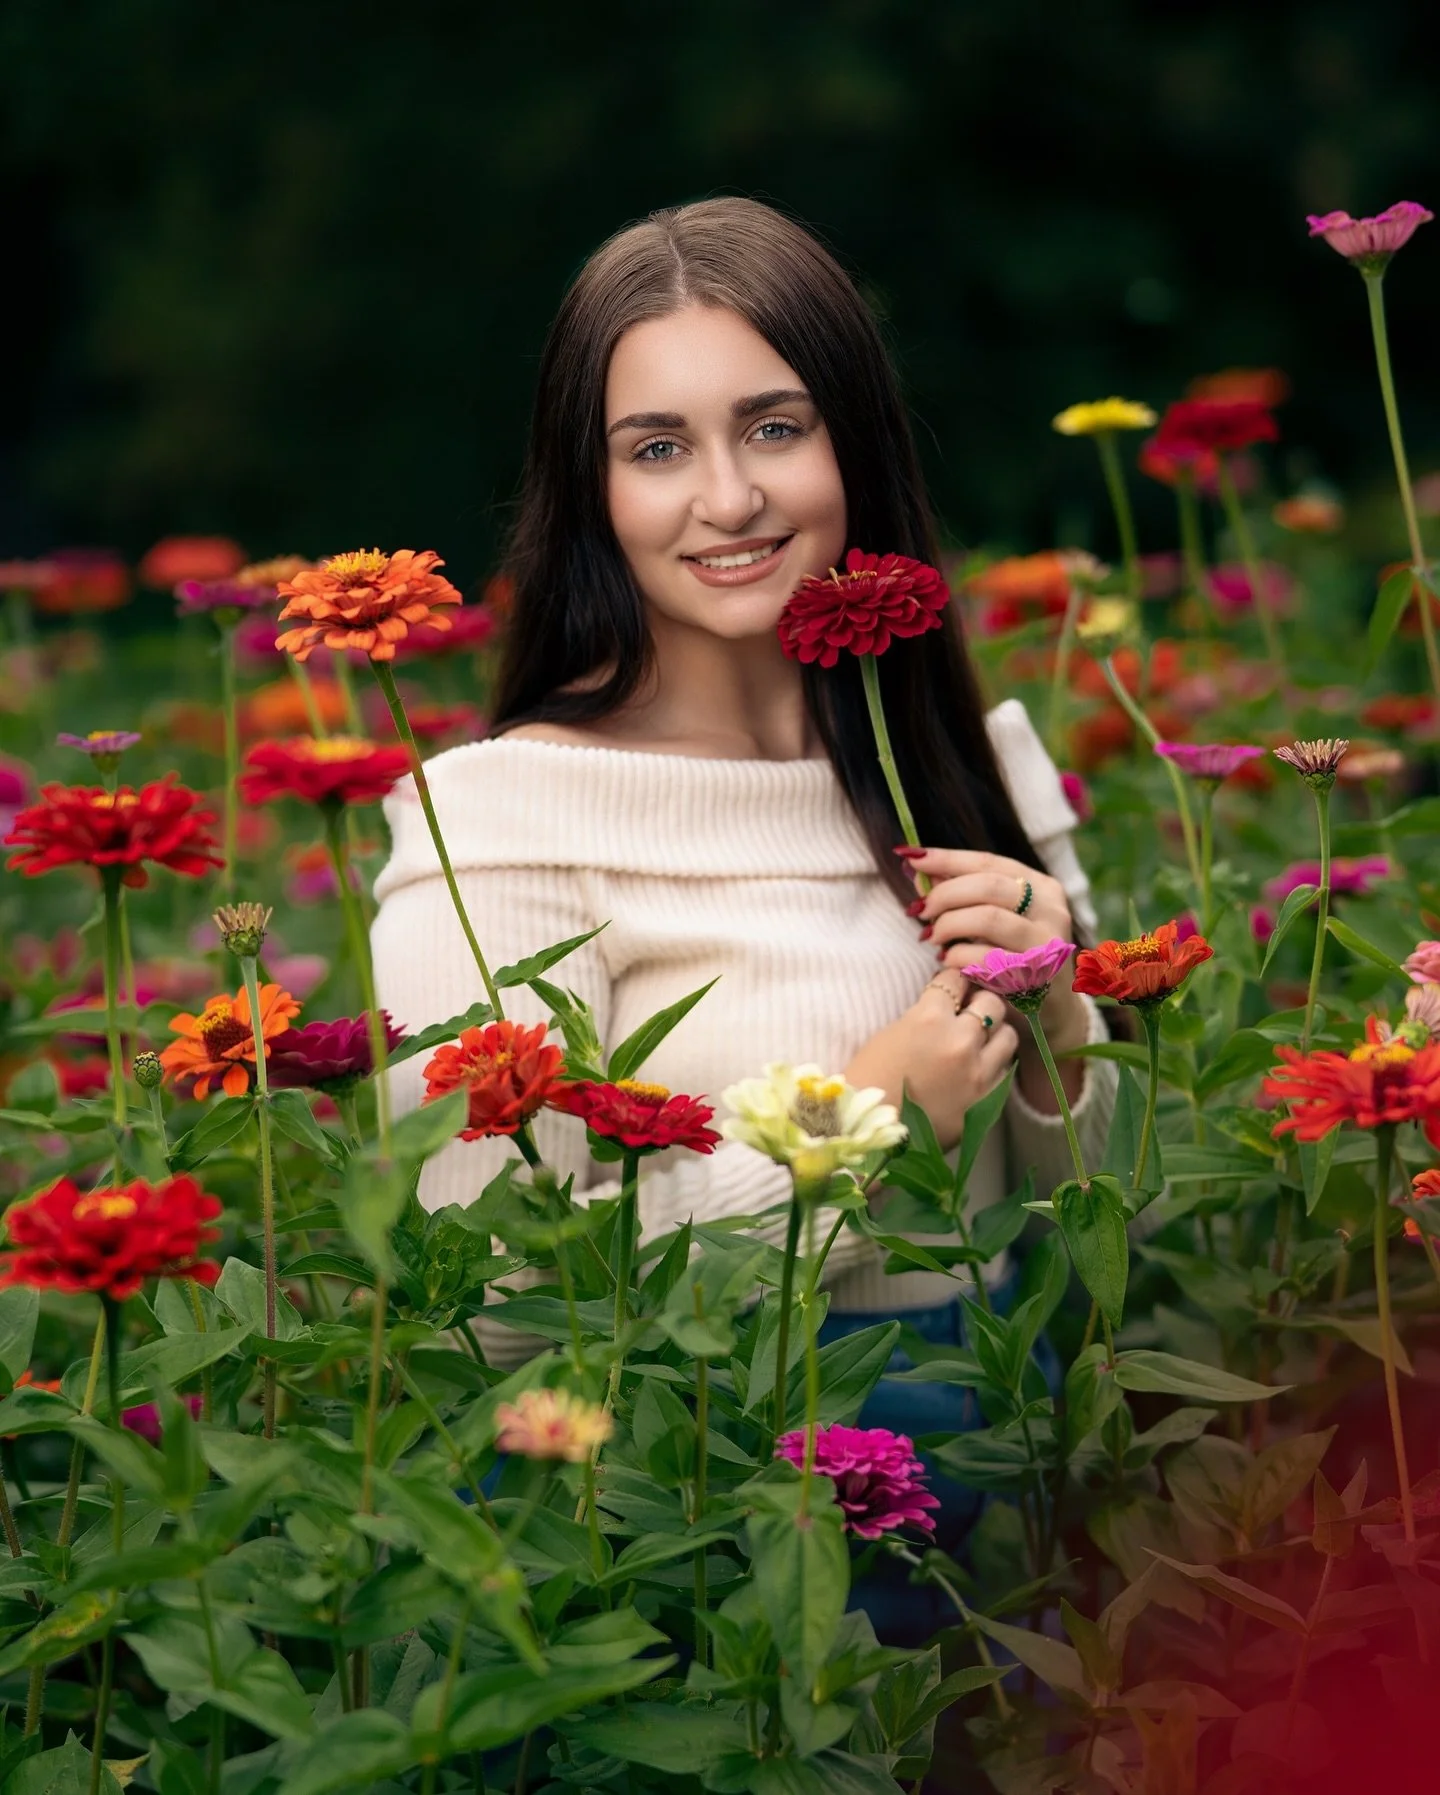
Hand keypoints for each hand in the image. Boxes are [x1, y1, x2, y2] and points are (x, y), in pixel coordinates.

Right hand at [843, 972, 1018, 1152]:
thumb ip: (924, 1016)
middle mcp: (959, 1040)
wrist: (869, 1131)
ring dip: (994, 1034)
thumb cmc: (869, 1080)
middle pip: (991, 1002)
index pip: (956, 980)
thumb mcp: (891, 1034)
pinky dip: (994, 1066)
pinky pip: (1005, 1071)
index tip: (952, 988)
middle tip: (969, 1012)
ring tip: (980, 1042)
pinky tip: (978, 1070)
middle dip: (980, 1003)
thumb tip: (947, 1007)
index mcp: (928, 1018)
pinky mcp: (986, 1099)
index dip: (953, 982)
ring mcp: (977, 1071)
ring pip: (1008, 1035)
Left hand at [904, 846, 1088, 1052]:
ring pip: (988, 917)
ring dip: (950, 925)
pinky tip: (946, 962)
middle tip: (921, 910)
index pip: (989, 862)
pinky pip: (986, 958)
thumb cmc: (1011, 957)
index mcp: (1042, 887)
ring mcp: (1047, 943)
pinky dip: (957, 956)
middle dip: (946, 894)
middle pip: (988, 886)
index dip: (948, 859)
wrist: (1047, 1010)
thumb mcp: (992, 920)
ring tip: (932, 937)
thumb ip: (962, 894)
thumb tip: (918, 870)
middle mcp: (1052, 910)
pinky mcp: (1037, 976)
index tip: (914, 859)